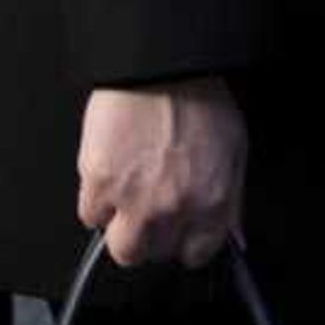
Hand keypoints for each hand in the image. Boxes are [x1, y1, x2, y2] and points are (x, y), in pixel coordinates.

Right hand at [76, 79, 245, 268]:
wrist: (163, 70)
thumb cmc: (201, 101)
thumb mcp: (234, 150)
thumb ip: (230, 199)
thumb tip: (230, 234)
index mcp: (213, 201)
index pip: (198, 253)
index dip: (186, 243)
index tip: (180, 233)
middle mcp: (174, 208)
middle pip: (154, 254)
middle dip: (152, 236)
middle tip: (151, 209)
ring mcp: (134, 201)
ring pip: (121, 249)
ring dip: (122, 229)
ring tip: (130, 199)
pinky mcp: (99, 186)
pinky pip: (90, 216)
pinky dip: (97, 201)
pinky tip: (112, 175)